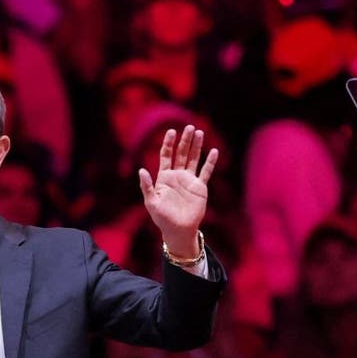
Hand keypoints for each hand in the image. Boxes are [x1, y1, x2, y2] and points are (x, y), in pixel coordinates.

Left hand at [138, 125, 218, 258]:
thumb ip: (147, 186)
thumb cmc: (162, 218)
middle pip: (181, 154)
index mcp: (164, 177)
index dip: (168, 143)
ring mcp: (189, 181)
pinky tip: (214, 151)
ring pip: (194, 159)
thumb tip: (141, 170)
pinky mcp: (200, 187)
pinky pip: (206, 172)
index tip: (171, 131)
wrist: (179, 230)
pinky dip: (210, 162)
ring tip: (200, 132)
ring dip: (196, 146)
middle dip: (185, 140)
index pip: (166, 155)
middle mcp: (177, 176)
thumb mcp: (151, 202)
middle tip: (189, 127)